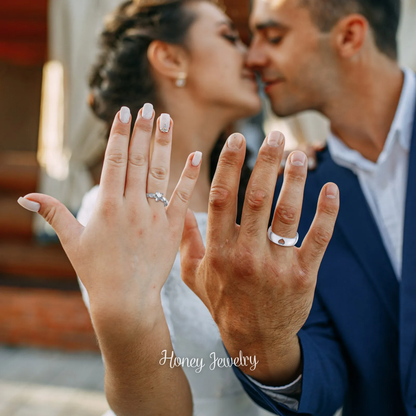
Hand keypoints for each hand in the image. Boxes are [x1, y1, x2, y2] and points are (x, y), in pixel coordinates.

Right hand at [18, 106, 201, 337]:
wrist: (126, 300)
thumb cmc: (97, 272)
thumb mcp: (72, 241)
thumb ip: (53, 213)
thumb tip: (24, 196)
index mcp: (106, 206)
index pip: (114, 160)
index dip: (119, 134)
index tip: (123, 112)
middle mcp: (131, 206)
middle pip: (138, 160)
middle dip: (141, 130)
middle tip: (146, 106)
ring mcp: (154, 215)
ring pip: (160, 172)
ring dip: (163, 143)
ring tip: (166, 119)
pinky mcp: (173, 227)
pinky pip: (183, 196)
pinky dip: (190, 174)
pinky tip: (196, 154)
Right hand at [181, 131, 337, 385]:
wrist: (254, 339)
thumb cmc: (222, 302)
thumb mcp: (193, 274)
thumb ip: (185, 240)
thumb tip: (175, 208)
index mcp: (218, 249)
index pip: (222, 198)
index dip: (229, 164)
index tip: (237, 139)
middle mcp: (245, 254)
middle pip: (257, 198)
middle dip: (266, 162)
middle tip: (275, 136)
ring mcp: (275, 265)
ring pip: (287, 213)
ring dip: (294, 180)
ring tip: (298, 154)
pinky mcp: (302, 275)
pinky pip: (317, 238)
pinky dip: (327, 212)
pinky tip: (330, 188)